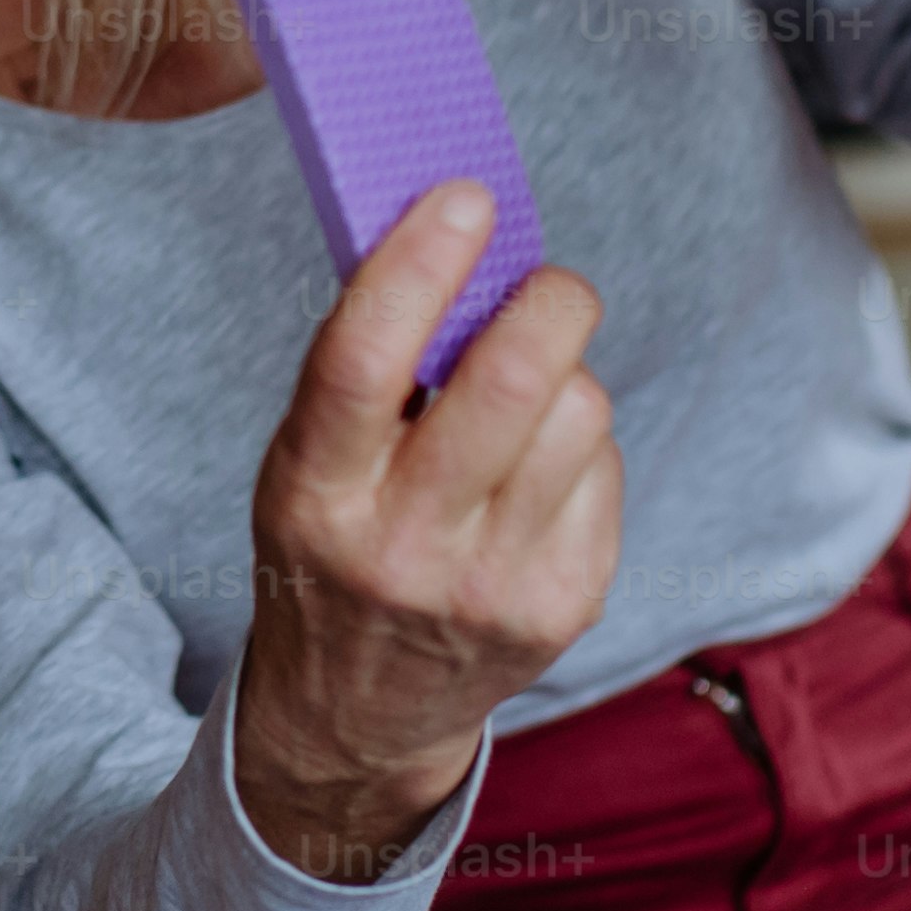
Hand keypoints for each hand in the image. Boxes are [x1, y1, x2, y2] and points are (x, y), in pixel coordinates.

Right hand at [234, 184, 618, 889]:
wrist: (360, 712)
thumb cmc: (335, 545)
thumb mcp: (305, 465)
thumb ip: (365, 369)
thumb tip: (452, 232)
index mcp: (315, 496)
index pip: (364, 361)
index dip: (419, 264)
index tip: (464, 198)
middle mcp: (402, 547)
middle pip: (510, 383)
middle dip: (547, 300)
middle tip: (545, 281)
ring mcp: (492, 585)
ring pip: (579, 415)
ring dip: (563, 378)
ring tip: (524, 401)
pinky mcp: (563, 604)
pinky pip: (605, 469)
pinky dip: (580, 446)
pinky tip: (537, 473)